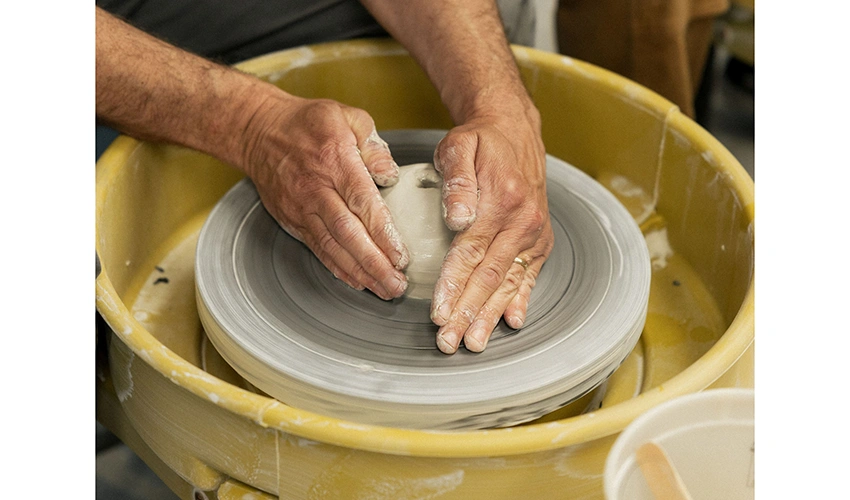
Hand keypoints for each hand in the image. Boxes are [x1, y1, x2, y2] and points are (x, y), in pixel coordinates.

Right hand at [243, 95, 409, 299]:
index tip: (401, 255)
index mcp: (334, 160)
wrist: (258, 131)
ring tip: (384, 289)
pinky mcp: (292, 220)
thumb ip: (373, 145)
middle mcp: (316, 189)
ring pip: (331, 248)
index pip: (362, 202)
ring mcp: (301, 208)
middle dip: (374, 264)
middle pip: (347, 233)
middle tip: (397, 284)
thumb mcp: (348, 117)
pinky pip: (317, 249)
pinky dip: (338, 269)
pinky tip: (358, 282)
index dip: (382, 233)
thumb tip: (390, 175)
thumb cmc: (308, 123)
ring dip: (359, 273)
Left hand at [430, 108, 553, 352]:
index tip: (438, 311)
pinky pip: (529, 276)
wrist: (516, 130)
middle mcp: (523, 222)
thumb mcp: (459, 145)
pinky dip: (520, 300)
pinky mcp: (540, 241)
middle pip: (490, 276)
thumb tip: (456, 219)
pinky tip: (512, 323)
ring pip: (510, 282)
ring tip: (473, 342)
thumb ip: (456, 180)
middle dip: (468, 312)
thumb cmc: (481, 141)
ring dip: (490, 316)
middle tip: (448, 341)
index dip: (453, 285)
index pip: (471, 252)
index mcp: (502, 201)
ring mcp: (535, 233)